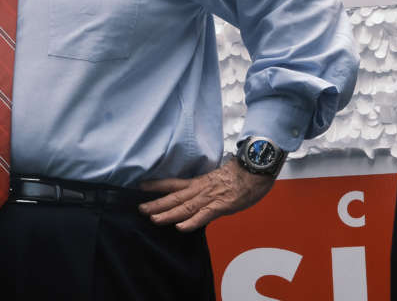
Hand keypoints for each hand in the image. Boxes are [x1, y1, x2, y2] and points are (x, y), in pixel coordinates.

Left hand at [138, 158, 275, 231]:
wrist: (256, 168)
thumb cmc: (242, 174)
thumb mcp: (219, 179)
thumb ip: (207, 188)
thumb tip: (199, 195)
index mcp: (199, 182)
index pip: (173, 183)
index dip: (157, 186)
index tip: (141, 187)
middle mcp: (201, 189)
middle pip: (175, 197)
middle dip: (157, 204)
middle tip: (140, 209)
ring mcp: (210, 197)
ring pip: (185, 207)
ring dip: (168, 214)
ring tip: (154, 219)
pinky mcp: (222, 205)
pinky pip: (205, 215)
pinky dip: (192, 222)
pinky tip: (181, 227)